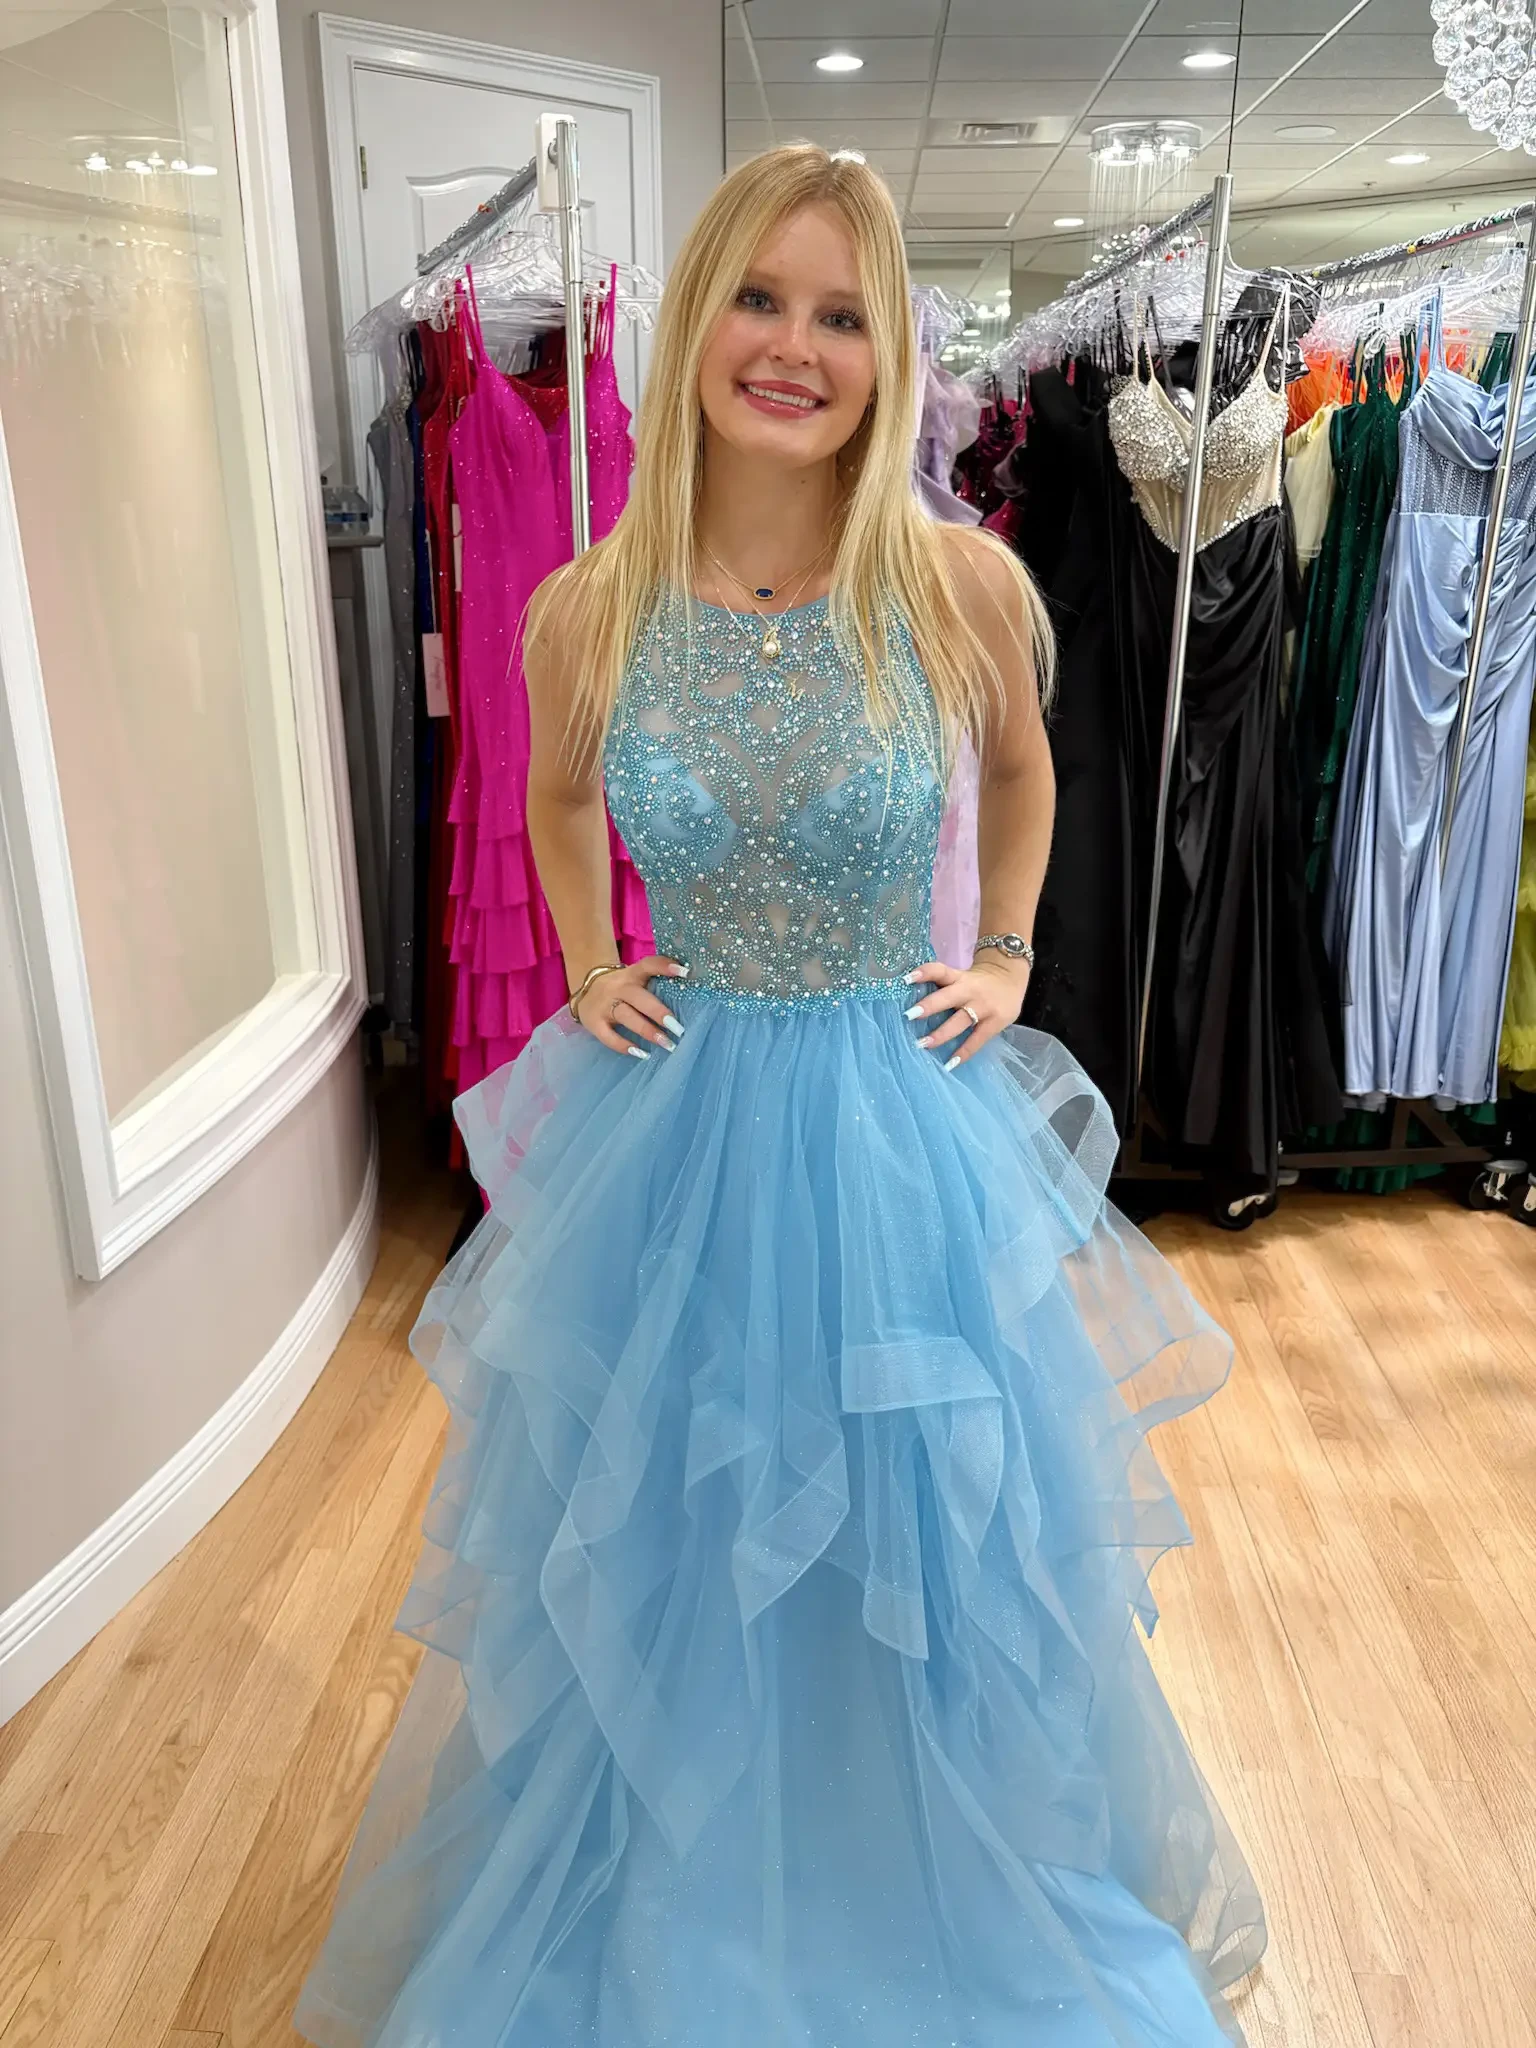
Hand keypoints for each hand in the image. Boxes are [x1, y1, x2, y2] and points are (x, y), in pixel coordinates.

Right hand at [573, 956, 688, 1058]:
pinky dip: (624, 1046)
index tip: (685, 973)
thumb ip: (655, 983)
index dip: (665, 966)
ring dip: (648, 1031)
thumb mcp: (634, 979)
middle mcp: (618, 987)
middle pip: (639, 998)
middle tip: (679, 1029)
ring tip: (667, 1044)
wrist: (585, 991)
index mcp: (631, 974)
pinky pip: (609, 1036)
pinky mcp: (594, 1023)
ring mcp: (604, 1005)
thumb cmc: (621, 988)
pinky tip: (642, 1053)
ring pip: (627, 1016)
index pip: (648, 965)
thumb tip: (689, 991)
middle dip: (659, 1013)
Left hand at [903, 954, 1029, 1070]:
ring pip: (961, 1020)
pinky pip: (977, 1040)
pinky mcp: (995, 1022)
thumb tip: (914, 1006)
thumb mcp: (962, 977)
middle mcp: (970, 990)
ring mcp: (983, 1007)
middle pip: (948, 997)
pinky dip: (964, 1052)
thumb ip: (944, 987)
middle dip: (929, 1006)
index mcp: (959, 978)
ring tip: (924, 1044)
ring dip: (941, 1033)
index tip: (906, 979)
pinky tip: (950, 1064)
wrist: (1011, 978)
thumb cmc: (978, 982)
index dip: (924, 973)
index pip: (940, 971)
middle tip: (909, 1015)